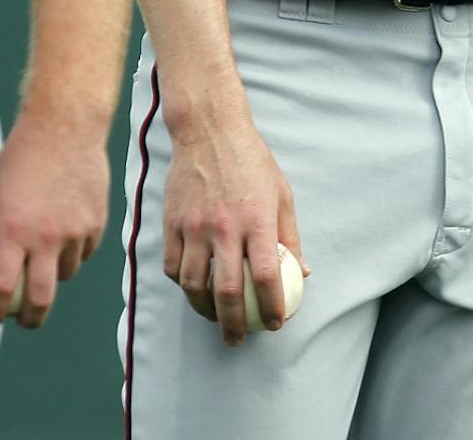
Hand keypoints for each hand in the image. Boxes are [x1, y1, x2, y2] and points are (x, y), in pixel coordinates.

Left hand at [0, 107, 111, 329]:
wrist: (66, 126)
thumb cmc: (24, 153)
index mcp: (15, 231)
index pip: (3, 289)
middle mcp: (47, 237)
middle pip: (41, 298)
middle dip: (31, 318)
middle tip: (24, 320)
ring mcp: (77, 230)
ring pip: (67, 273)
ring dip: (55, 275)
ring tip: (47, 262)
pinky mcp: (98, 221)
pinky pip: (86, 250)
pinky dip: (76, 252)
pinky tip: (68, 238)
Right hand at [163, 108, 303, 345]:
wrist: (209, 131)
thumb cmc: (252, 162)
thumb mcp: (282, 193)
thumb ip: (290, 235)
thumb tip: (300, 272)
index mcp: (257, 220)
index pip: (267, 276)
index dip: (273, 306)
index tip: (276, 324)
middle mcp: (225, 227)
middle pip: (228, 291)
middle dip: (234, 324)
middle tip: (238, 341)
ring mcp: (195, 226)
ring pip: (194, 285)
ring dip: (205, 310)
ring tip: (215, 319)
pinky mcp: (172, 223)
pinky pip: (173, 266)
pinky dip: (182, 285)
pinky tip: (193, 290)